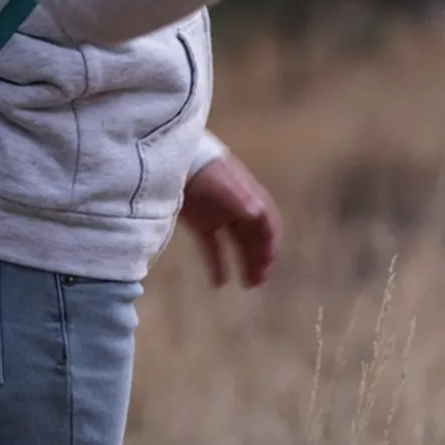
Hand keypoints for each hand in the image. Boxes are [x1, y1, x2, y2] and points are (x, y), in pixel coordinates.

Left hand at [179, 153, 282, 287]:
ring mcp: (218, 214)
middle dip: (259, 259)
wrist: (173, 159)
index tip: (269, 265)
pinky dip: (217, 264)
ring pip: (237, 243)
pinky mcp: (199, 221)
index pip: (268, 223)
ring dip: (244, 262)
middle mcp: (238, 206)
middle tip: (258, 282)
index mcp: (249, 196)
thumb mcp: (227, 188)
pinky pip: (213, 247)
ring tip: (247, 284)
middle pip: (254, 236)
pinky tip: (219, 283)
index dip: (271, 244)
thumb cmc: (204, 172)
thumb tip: (260, 217)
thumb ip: (245, 204)